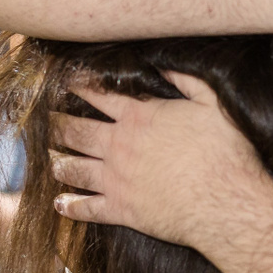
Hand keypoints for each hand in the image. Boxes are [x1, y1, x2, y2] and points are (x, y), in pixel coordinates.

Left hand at [49, 74, 272, 251]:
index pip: (99, 95)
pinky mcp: (121, 209)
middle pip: (76, 130)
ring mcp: (116, 179)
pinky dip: (70, 206)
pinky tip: (60, 203)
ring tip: (50, 159)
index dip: (79, 85)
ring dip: (59, 162)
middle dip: (57, 123)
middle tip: (46, 120)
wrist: (224, 202)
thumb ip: (186, 79)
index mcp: (139, 117)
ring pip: (75, 168)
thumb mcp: (212, 102)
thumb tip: (163, 62)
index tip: (64, 80)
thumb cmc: (225, 151)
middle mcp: (119, 145)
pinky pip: (87, 208)